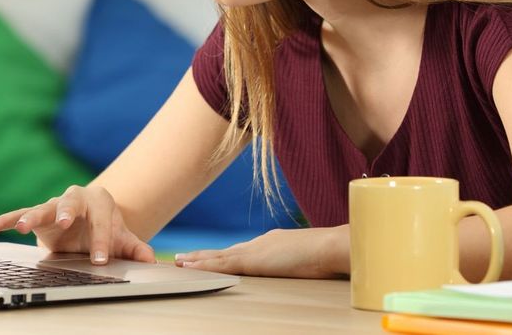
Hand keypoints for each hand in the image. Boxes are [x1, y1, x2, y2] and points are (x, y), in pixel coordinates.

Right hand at [0, 185, 155, 264]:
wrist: (91, 215)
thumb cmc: (106, 226)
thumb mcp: (122, 238)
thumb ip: (135, 248)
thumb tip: (151, 260)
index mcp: (100, 202)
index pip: (101, 223)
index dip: (102, 241)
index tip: (101, 259)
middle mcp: (75, 198)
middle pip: (70, 203)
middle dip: (66, 212)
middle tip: (64, 221)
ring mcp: (54, 205)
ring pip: (42, 208)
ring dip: (31, 216)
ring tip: (21, 227)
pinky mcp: (37, 214)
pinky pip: (19, 215)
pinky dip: (5, 220)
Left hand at [173, 226, 348, 278]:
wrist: (333, 246)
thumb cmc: (330, 254)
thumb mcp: (312, 258)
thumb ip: (301, 260)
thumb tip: (305, 265)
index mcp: (272, 243)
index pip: (241, 250)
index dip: (223, 254)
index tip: (209, 256)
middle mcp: (260, 243)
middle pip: (225, 251)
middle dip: (203, 255)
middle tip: (183, 257)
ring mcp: (255, 250)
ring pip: (217, 256)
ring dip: (196, 259)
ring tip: (178, 262)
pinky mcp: (252, 260)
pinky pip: (221, 264)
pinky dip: (203, 265)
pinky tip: (189, 268)